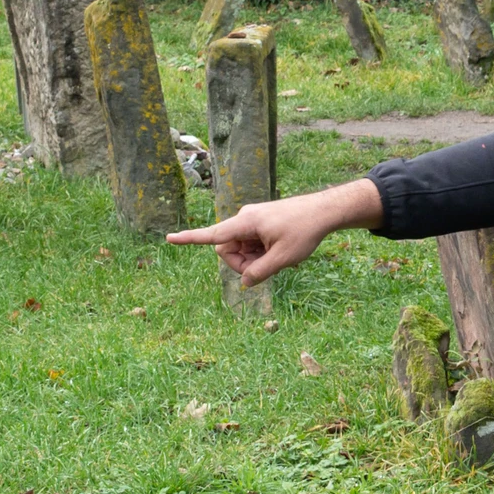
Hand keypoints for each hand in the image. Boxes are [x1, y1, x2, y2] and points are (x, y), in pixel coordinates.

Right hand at [165, 180, 382, 283]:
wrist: (325, 211)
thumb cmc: (305, 231)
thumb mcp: (283, 258)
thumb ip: (259, 273)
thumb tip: (243, 282)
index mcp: (246, 222)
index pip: (212, 234)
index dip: (189, 238)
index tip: (169, 238)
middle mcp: (244, 218)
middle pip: (227, 249)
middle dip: (241, 263)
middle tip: (267, 268)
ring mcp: (252, 220)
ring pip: (241, 248)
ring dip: (255, 258)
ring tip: (280, 256)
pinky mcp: (260, 223)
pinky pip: (251, 243)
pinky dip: (262, 252)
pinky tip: (281, 252)